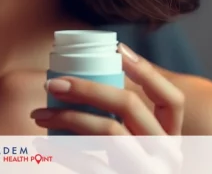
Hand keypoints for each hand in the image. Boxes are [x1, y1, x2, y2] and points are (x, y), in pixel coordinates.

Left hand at [30, 43, 183, 172]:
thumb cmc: (126, 166)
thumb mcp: (140, 142)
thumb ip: (130, 115)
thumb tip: (104, 65)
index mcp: (172, 136)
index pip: (172, 98)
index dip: (146, 71)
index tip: (117, 49)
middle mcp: (166, 154)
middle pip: (130, 105)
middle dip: (87, 88)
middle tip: (53, 84)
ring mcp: (147, 171)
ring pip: (109, 130)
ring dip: (67, 117)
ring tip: (39, 114)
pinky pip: (91, 162)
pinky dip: (63, 150)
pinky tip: (44, 143)